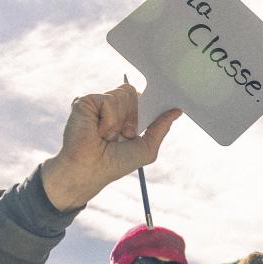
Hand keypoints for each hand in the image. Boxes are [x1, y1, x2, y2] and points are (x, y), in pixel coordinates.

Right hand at [40, 83, 181, 210]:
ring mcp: (97, 103)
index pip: (141, 98)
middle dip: (135, 116)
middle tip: (124, 135)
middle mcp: (110, 107)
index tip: (154, 114)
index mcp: (124, 115)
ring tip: (108, 135)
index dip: (149, 103)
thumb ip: (161, 128)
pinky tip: (98, 131)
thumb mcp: (147, 148)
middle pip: (135, 93)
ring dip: (121, 120)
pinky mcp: (85, 101)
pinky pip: (109, 100)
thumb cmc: (114, 163)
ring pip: (124, 94)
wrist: (92, 170)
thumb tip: (177, 111)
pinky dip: (109, 120)